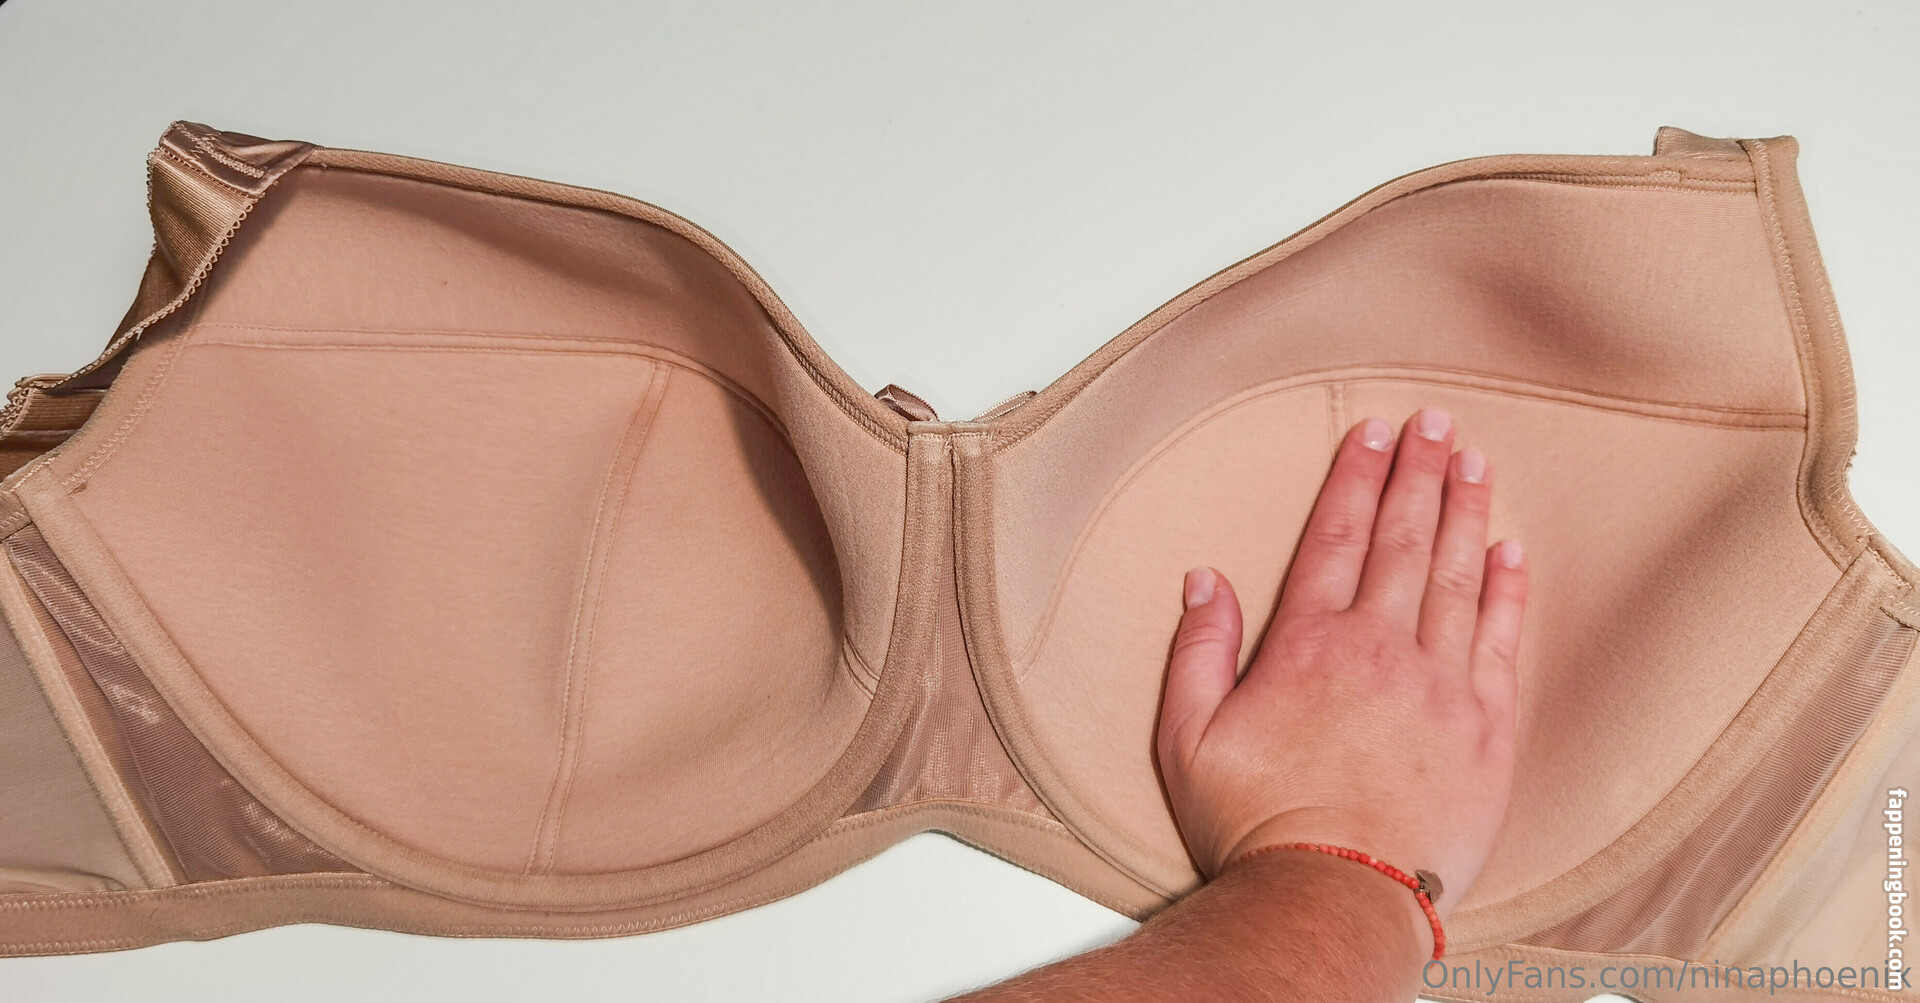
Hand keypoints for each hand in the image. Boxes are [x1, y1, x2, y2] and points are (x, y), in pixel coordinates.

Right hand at [1156, 407, 1526, 933]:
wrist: (1333, 898)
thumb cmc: (1255, 825)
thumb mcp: (1187, 739)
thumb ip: (1196, 651)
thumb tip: (1205, 579)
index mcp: (1309, 646)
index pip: (1336, 538)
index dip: (1356, 478)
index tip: (1372, 432)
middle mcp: (1380, 651)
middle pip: (1404, 541)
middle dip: (1419, 474)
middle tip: (1435, 422)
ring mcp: (1441, 687)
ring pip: (1459, 578)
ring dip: (1466, 512)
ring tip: (1473, 461)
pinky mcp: (1486, 731)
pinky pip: (1504, 642)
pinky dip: (1509, 591)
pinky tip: (1511, 550)